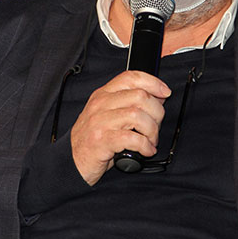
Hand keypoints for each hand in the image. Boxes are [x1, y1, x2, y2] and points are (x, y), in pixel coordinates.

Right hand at [70, 70, 170, 185]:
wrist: (72, 161)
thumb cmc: (93, 139)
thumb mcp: (109, 115)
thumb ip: (129, 103)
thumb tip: (158, 96)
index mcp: (103, 95)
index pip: (130, 77)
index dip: (152, 82)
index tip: (165, 92)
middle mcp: (101, 105)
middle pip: (140, 96)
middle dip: (156, 113)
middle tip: (155, 127)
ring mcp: (100, 122)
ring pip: (138, 115)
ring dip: (152, 130)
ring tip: (150, 140)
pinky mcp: (101, 141)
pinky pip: (132, 138)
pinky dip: (145, 146)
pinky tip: (145, 150)